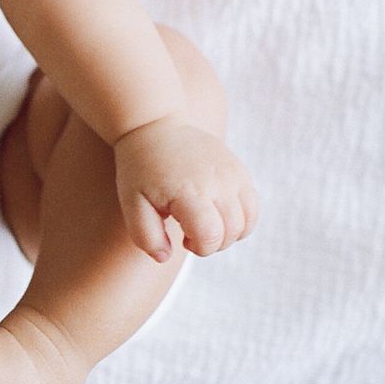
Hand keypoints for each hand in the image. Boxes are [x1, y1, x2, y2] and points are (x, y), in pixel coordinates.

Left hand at [113, 115, 257, 261]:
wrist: (155, 126)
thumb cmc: (140, 167)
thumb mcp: (131, 203)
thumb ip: (145, 236)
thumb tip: (164, 257)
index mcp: (189, 191)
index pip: (211, 236)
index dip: (199, 247)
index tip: (183, 239)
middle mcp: (217, 182)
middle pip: (231, 232)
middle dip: (212, 243)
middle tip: (189, 231)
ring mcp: (232, 174)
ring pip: (246, 221)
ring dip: (229, 233)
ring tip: (204, 223)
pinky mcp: (239, 169)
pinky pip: (253, 206)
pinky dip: (241, 219)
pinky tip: (218, 214)